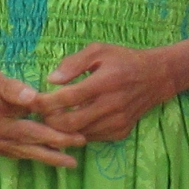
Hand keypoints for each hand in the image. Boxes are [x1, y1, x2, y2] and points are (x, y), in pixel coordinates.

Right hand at [0, 58, 85, 167]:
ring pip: (17, 153)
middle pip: (27, 147)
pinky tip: (34, 153)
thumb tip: (35, 99)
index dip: (55, 135)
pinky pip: (5, 152)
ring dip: (40, 157)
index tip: (77, 137)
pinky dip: (22, 153)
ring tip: (63, 162)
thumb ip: (11, 87)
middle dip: (53, 153)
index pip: (31, 129)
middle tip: (75, 162)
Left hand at [32, 42, 186, 143]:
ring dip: (61, 128)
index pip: (68, 98)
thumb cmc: (123, 60)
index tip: (32, 100)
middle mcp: (112, 105)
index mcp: (105, 82)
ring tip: (52, 116)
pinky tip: (72, 121)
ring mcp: (117, 122)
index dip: (45, 102)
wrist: (157, 77)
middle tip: (40, 111)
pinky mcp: (120, 132)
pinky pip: (91, 137)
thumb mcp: (99, 51)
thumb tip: (51, 80)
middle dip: (49, 120)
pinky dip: (77, 132)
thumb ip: (73, 63)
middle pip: (70, 123)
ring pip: (79, 134)